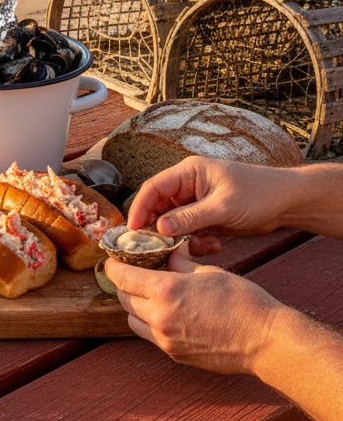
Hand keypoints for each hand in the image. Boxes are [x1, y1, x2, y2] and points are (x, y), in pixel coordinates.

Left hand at [105, 247, 281, 373]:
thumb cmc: (243, 302)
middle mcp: (159, 317)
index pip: (123, 277)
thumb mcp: (209, 272)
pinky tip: (165, 313)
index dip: (114, 267)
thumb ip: (181, 265)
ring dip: (134, 306)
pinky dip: (149, 323)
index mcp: (166, 291)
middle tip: (131, 275)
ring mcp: (165, 339)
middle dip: (124, 285)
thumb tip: (168, 256)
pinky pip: (149, 336)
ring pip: (133, 320)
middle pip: (124, 300)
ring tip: (148, 295)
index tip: (112, 261)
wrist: (266, 341)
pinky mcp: (174, 354)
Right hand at [127, 157, 293, 254]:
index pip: (153, 188)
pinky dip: (196, 242)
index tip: (132, 230)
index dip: (140, 209)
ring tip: (199, 247)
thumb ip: (190, 218)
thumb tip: (160, 229)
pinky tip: (213, 246)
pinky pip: (189, 231)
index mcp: (188, 172)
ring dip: (182, 238)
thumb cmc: (259, 193)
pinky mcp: (204, 216)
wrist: (288, 201)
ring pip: (173, 223)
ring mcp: (195, 202)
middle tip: (156, 248)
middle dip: (160, 228)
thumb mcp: (223, 207)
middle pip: (159, 207)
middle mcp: (187, 186)